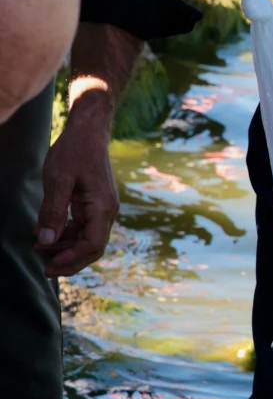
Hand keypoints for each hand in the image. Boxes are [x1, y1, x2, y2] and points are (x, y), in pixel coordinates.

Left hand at [37, 94, 120, 276]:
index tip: (49, 264)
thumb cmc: (75, 150)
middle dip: (69, 261)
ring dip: (65, 249)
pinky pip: (82, 228)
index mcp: (103, 207)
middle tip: (44, 268)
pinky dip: (66, 235)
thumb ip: (53, 211)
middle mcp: (107, 211)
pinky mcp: (93, 205)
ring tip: (39, 248)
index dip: (71, 259)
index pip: (92, 244)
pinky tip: (47, 234)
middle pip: (92, 248)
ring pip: (86, 240)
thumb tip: (46, 240)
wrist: (88, 130)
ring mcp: (102, 209)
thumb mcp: (59, 180)